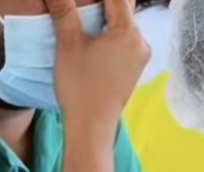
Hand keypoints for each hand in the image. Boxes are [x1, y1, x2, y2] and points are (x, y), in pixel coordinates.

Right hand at [48, 0, 149, 131]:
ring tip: (87, 21)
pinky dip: (112, 36)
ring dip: (108, 19)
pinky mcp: (134, 70)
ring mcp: (140, 57)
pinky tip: (95, 42)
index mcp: (127, 30)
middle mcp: (140, 41)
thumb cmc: (80, 87)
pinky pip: (125, 43)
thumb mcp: (68, 44)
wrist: (91, 127)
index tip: (84, 1)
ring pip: (125, 26)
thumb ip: (64, 11)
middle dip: (104, 4)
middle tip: (84, 7)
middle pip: (123, 9)